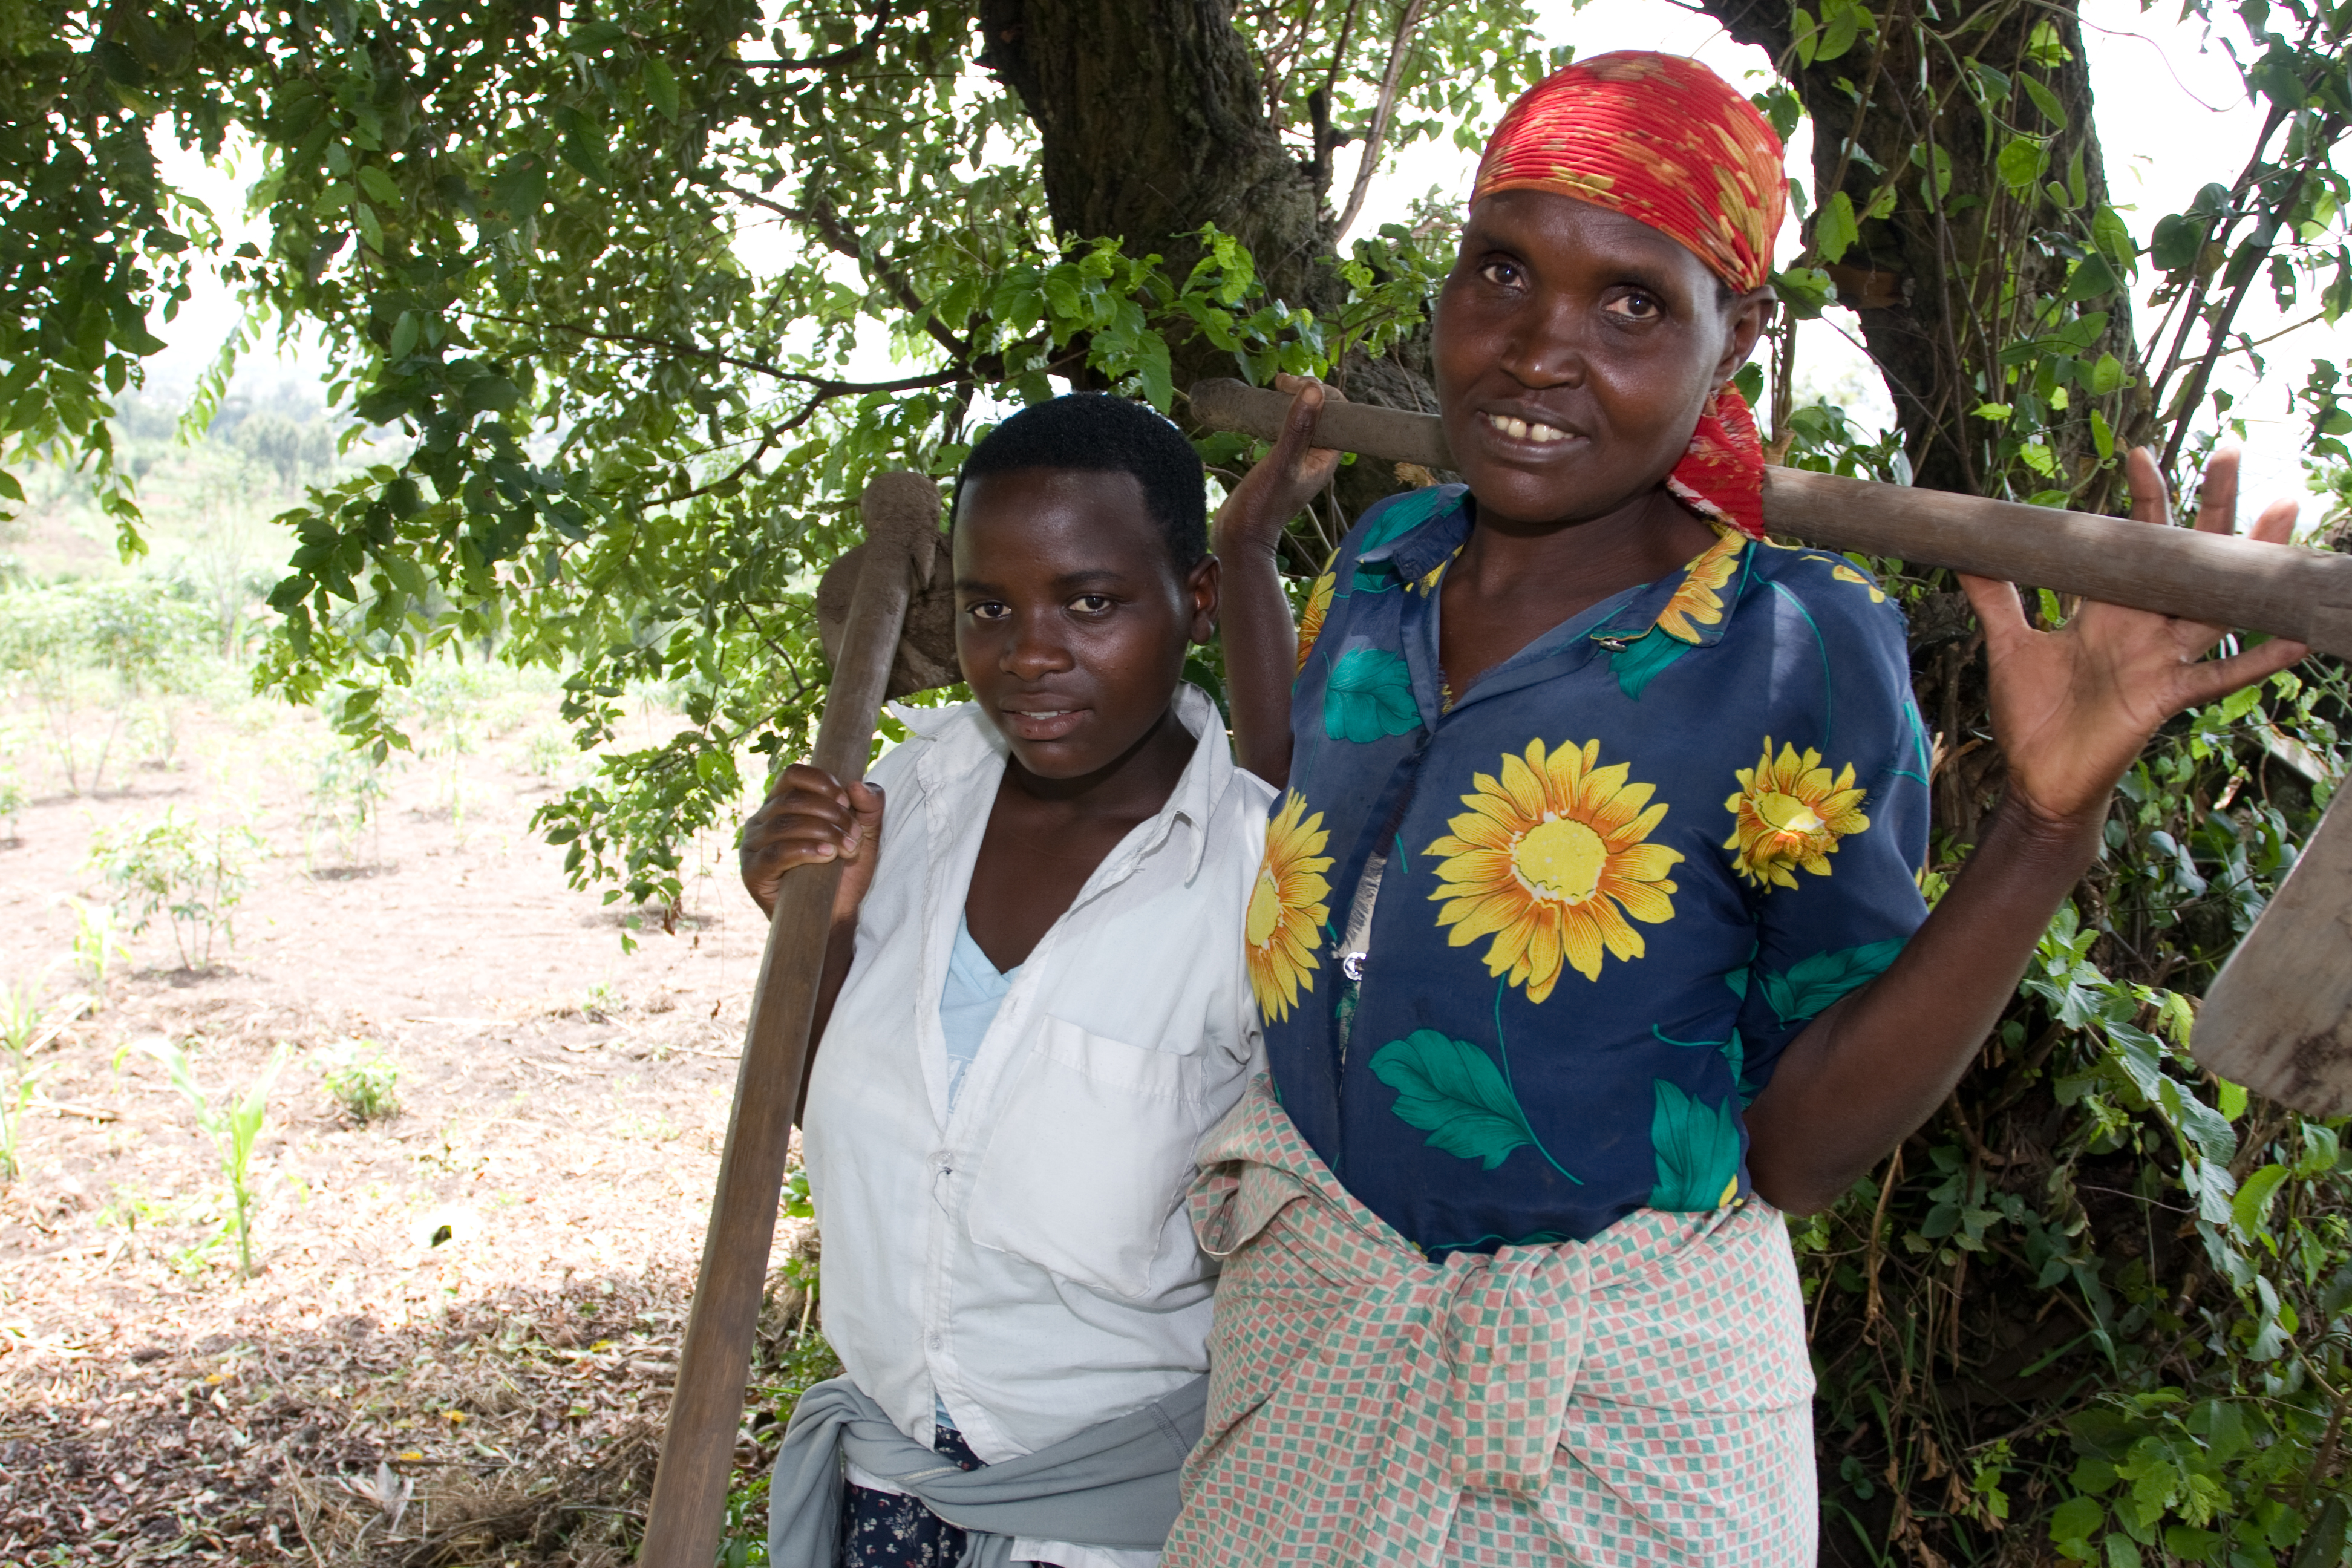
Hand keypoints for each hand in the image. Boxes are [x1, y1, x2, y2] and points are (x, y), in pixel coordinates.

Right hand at [739, 763, 885, 921]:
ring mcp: (752, 846)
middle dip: (831, 813)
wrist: (834, 916)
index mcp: (781, 804)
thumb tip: (857, 785)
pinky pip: (776, 853)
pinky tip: (827, 856)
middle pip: (792, 800)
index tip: (846, 800)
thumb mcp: (864, 834)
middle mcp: (761, 820)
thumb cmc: (843, 871)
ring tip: (848, 848)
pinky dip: (805, 851)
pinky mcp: (752, 872)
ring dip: (824, 832)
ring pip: (785, 824)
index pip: (792, 775)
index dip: (821, 782)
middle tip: (854, 834)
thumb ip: (869, 806)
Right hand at [1211, 373, 1345, 554]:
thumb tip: (1314, 389)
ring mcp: (1298, 461)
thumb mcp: (1281, 463)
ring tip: (1274, 390)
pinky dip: (1278, 417)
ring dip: (1291, 402)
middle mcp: (1316, 458)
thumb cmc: (1262, 505)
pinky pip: (1286, 431)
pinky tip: (1262, 414)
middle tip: (1280, 383)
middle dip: (1305, 392)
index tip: (1291, 385)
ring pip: (1303, 421)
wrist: (1240, 537)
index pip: (1338, 413)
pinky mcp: (1280, 463)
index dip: (1321, 391)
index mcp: (1326, 458)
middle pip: (1322, 414)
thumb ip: (1298, 428)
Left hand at [1959, 444, 2307, 831]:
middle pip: (2187, 557)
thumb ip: (1996, 597)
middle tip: (2231, 451)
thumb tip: (1967, 551)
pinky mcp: (2164, 697)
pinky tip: (2295, 637)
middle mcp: (2144, 626)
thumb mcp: (2010, 645)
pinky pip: (2218, 677)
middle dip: (2209, 506)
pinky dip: (2256, 660)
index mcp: (2110, 609)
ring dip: (2249, 562)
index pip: (2134, 542)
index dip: (2140, 500)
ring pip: (2215, 603)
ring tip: (2284, 514)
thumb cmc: (2032, 714)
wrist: (2035, 778)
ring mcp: (2160, 660)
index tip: (2139, 453)